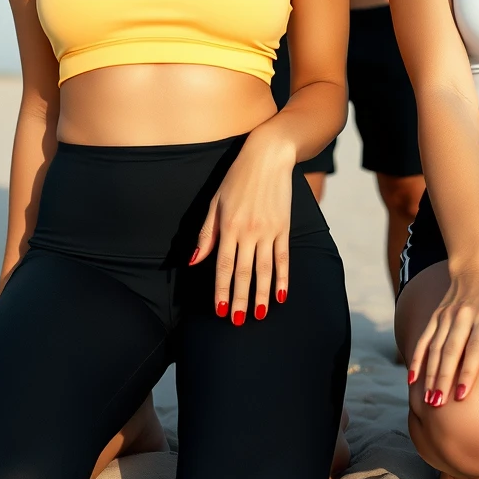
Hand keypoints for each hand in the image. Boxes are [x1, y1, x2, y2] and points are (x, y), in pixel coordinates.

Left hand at [190, 131, 293, 324]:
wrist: (268, 156)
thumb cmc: (237, 177)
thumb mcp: (215, 201)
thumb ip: (206, 233)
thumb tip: (195, 261)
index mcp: (228, 226)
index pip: (223, 266)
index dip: (221, 290)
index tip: (220, 311)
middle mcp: (248, 231)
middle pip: (244, 272)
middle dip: (240, 299)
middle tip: (238, 321)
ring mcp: (268, 230)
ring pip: (264, 269)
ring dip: (262, 294)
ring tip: (259, 315)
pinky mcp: (284, 227)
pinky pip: (283, 257)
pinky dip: (283, 278)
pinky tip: (281, 295)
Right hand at [409, 264, 478, 407]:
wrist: (475, 270)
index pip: (474, 349)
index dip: (467, 372)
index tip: (462, 396)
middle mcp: (462, 316)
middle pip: (450, 351)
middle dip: (443, 379)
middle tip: (438, 404)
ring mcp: (446, 316)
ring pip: (435, 348)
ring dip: (430, 374)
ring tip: (428, 399)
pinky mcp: (436, 316)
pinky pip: (424, 339)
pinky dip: (416, 359)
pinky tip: (412, 379)